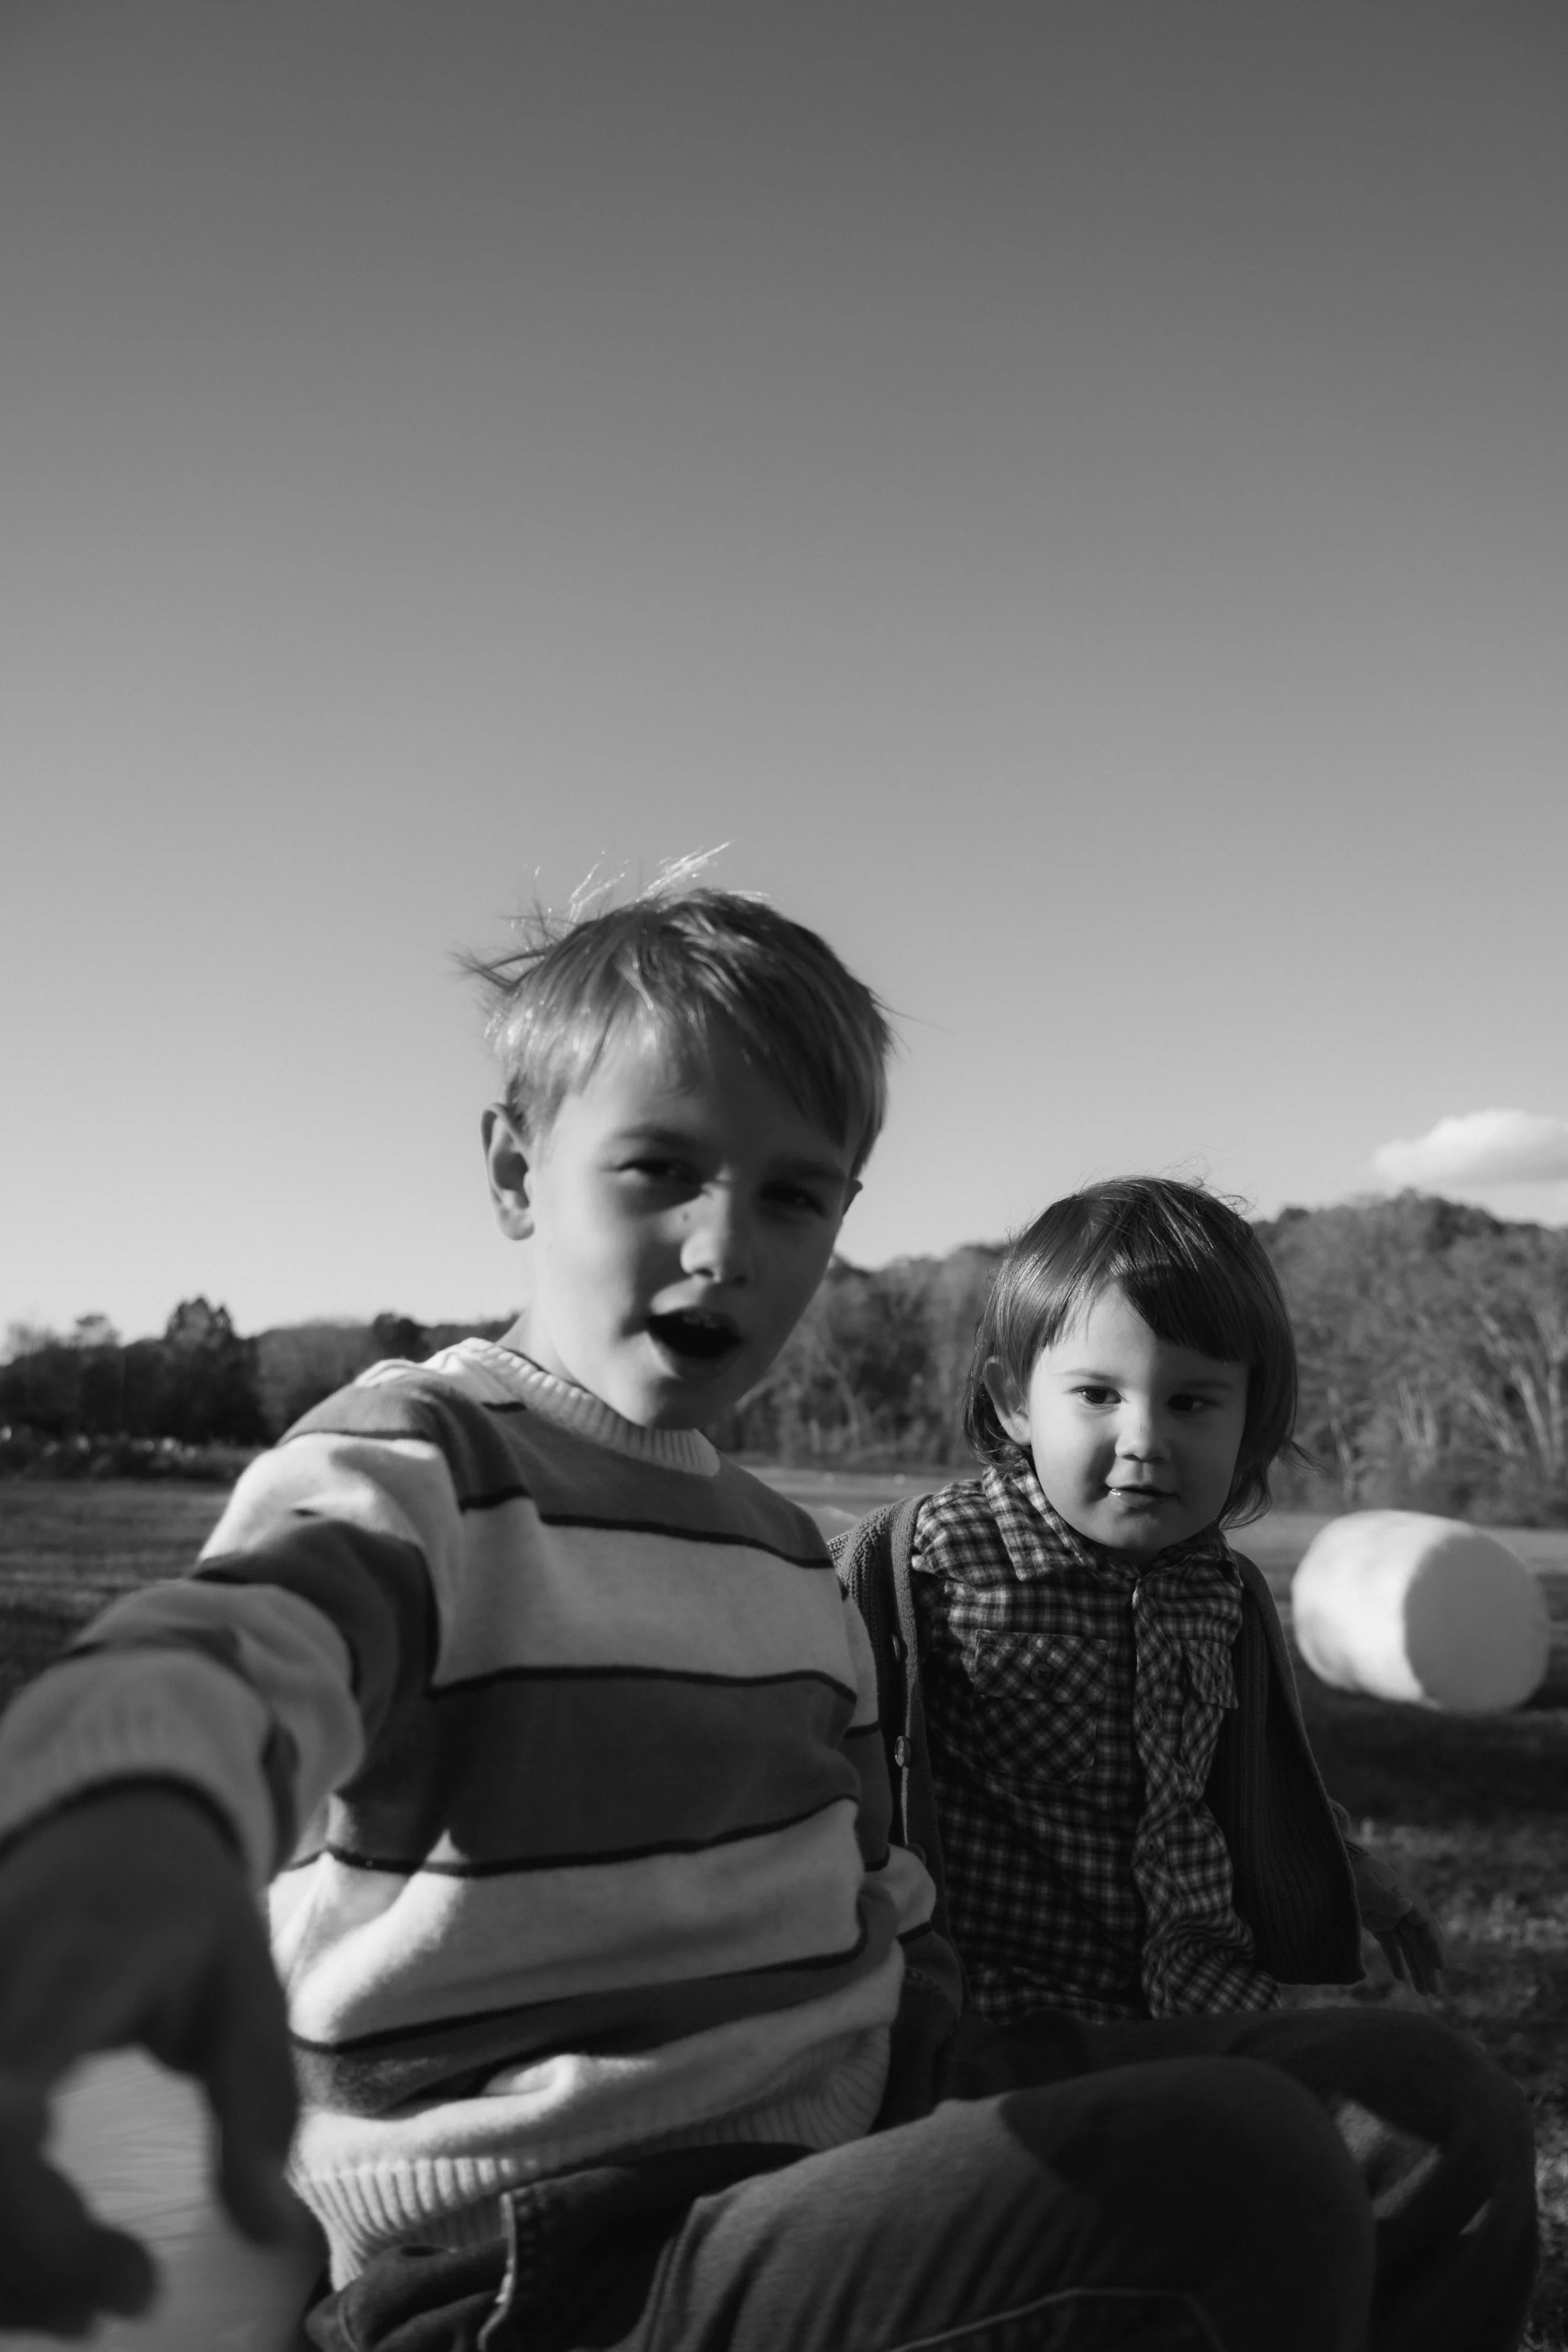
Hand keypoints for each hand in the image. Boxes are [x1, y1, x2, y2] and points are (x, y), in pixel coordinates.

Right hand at [0, 1786, 296, 2335]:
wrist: (108, 1823)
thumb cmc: (185, 1911)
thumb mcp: (248, 1989)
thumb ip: (257, 2108)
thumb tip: (271, 2233)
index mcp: (67, 1974)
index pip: (6, 2122)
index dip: (46, 2229)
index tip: (137, 2282)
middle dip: (28, 2269)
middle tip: (118, 2303)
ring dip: (2, 2271)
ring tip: (83, 2300)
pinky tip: (34, 2271)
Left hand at [1348, 1845, 1444, 1994]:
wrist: (1336, 1864)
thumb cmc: (1353, 1871)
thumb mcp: (1367, 1885)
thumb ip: (1385, 1898)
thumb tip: (1408, 1905)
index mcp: (1405, 1896)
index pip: (1426, 1924)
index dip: (1434, 1945)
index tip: (1441, 1966)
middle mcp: (1402, 1908)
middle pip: (1419, 1941)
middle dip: (1427, 1966)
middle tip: (1435, 1991)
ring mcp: (1390, 1916)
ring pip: (1408, 1946)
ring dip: (1416, 1967)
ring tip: (1423, 1992)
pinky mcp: (1377, 1923)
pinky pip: (1391, 1945)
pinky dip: (1396, 1960)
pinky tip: (1401, 1978)